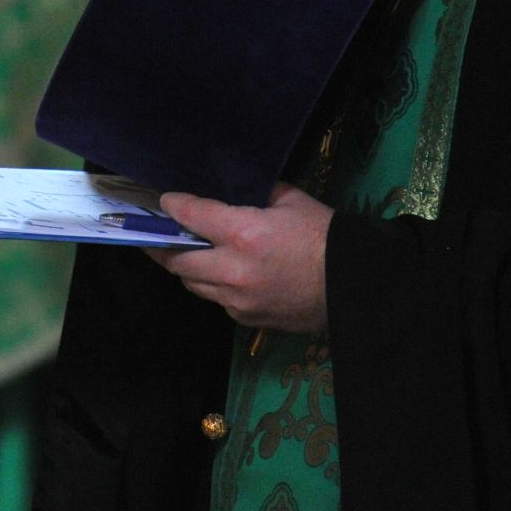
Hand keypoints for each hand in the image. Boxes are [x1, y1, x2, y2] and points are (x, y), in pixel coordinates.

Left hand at [146, 182, 332, 332]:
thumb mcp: (292, 201)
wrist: (356, 287)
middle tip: (154, 234)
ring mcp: (237, 300)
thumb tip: (236, 190)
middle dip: (162, 245)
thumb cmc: (326, 237)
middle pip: (177, 260)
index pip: (191, 216)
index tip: (164, 201)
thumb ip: (257, 194)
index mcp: (243, 233)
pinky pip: (217, 300)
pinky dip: (213, 286)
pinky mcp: (247, 319)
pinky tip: (220, 274)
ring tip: (183, 252)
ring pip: (193, 284)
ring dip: (186, 267)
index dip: (173, 206)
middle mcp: (232, 270)